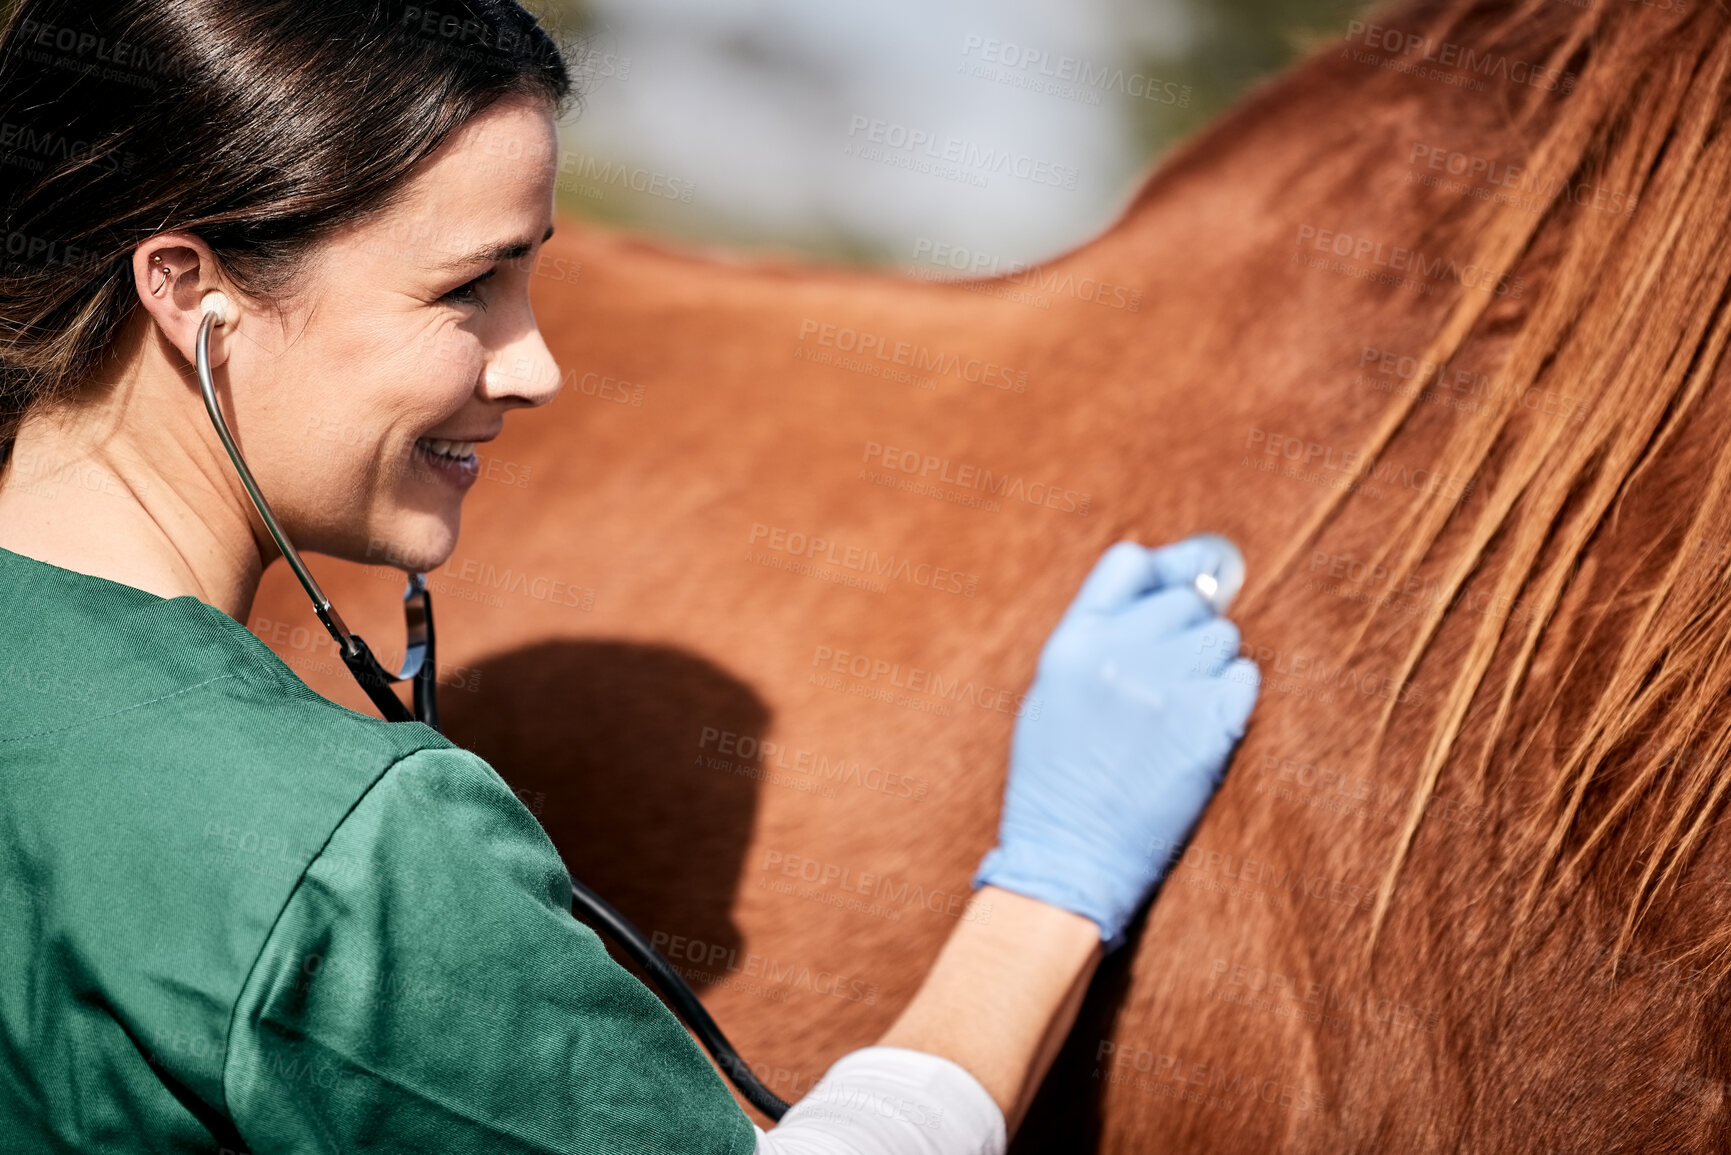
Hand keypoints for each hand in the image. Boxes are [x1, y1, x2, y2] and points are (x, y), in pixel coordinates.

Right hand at [971, 536, 1260, 951]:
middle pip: (1186, 601)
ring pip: (1221, 637)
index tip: (1185, 578)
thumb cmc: (1057, 778)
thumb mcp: (1053, 691)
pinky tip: (1203, 722)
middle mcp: (1121, 655)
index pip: (1131, 563)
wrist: (1071, 857)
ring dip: (1210, 663)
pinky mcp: (1210, 728)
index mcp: (1074, 642)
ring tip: (1181, 706)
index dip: (1164, 569)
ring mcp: (1169, 690)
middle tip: (1171, 675)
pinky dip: (1231, 694)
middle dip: (1186, 629)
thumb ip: (1099, 635)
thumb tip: (1170, 583)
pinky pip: (1244, 677)